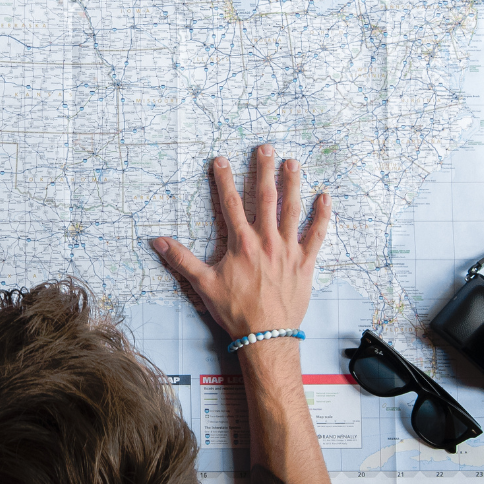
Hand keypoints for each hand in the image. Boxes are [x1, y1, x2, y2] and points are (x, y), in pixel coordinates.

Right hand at [152, 144, 330, 340]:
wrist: (265, 335)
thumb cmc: (235, 311)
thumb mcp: (203, 284)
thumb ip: (181, 259)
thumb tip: (157, 241)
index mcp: (241, 243)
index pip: (230, 202)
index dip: (224, 179)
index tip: (221, 160)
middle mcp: (266, 241)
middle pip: (266, 197)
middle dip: (264, 170)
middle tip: (265, 148)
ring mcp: (288, 250)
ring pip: (292, 209)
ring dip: (293, 184)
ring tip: (293, 162)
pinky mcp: (305, 262)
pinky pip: (317, 234)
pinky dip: (322, 216)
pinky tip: (326, 197)